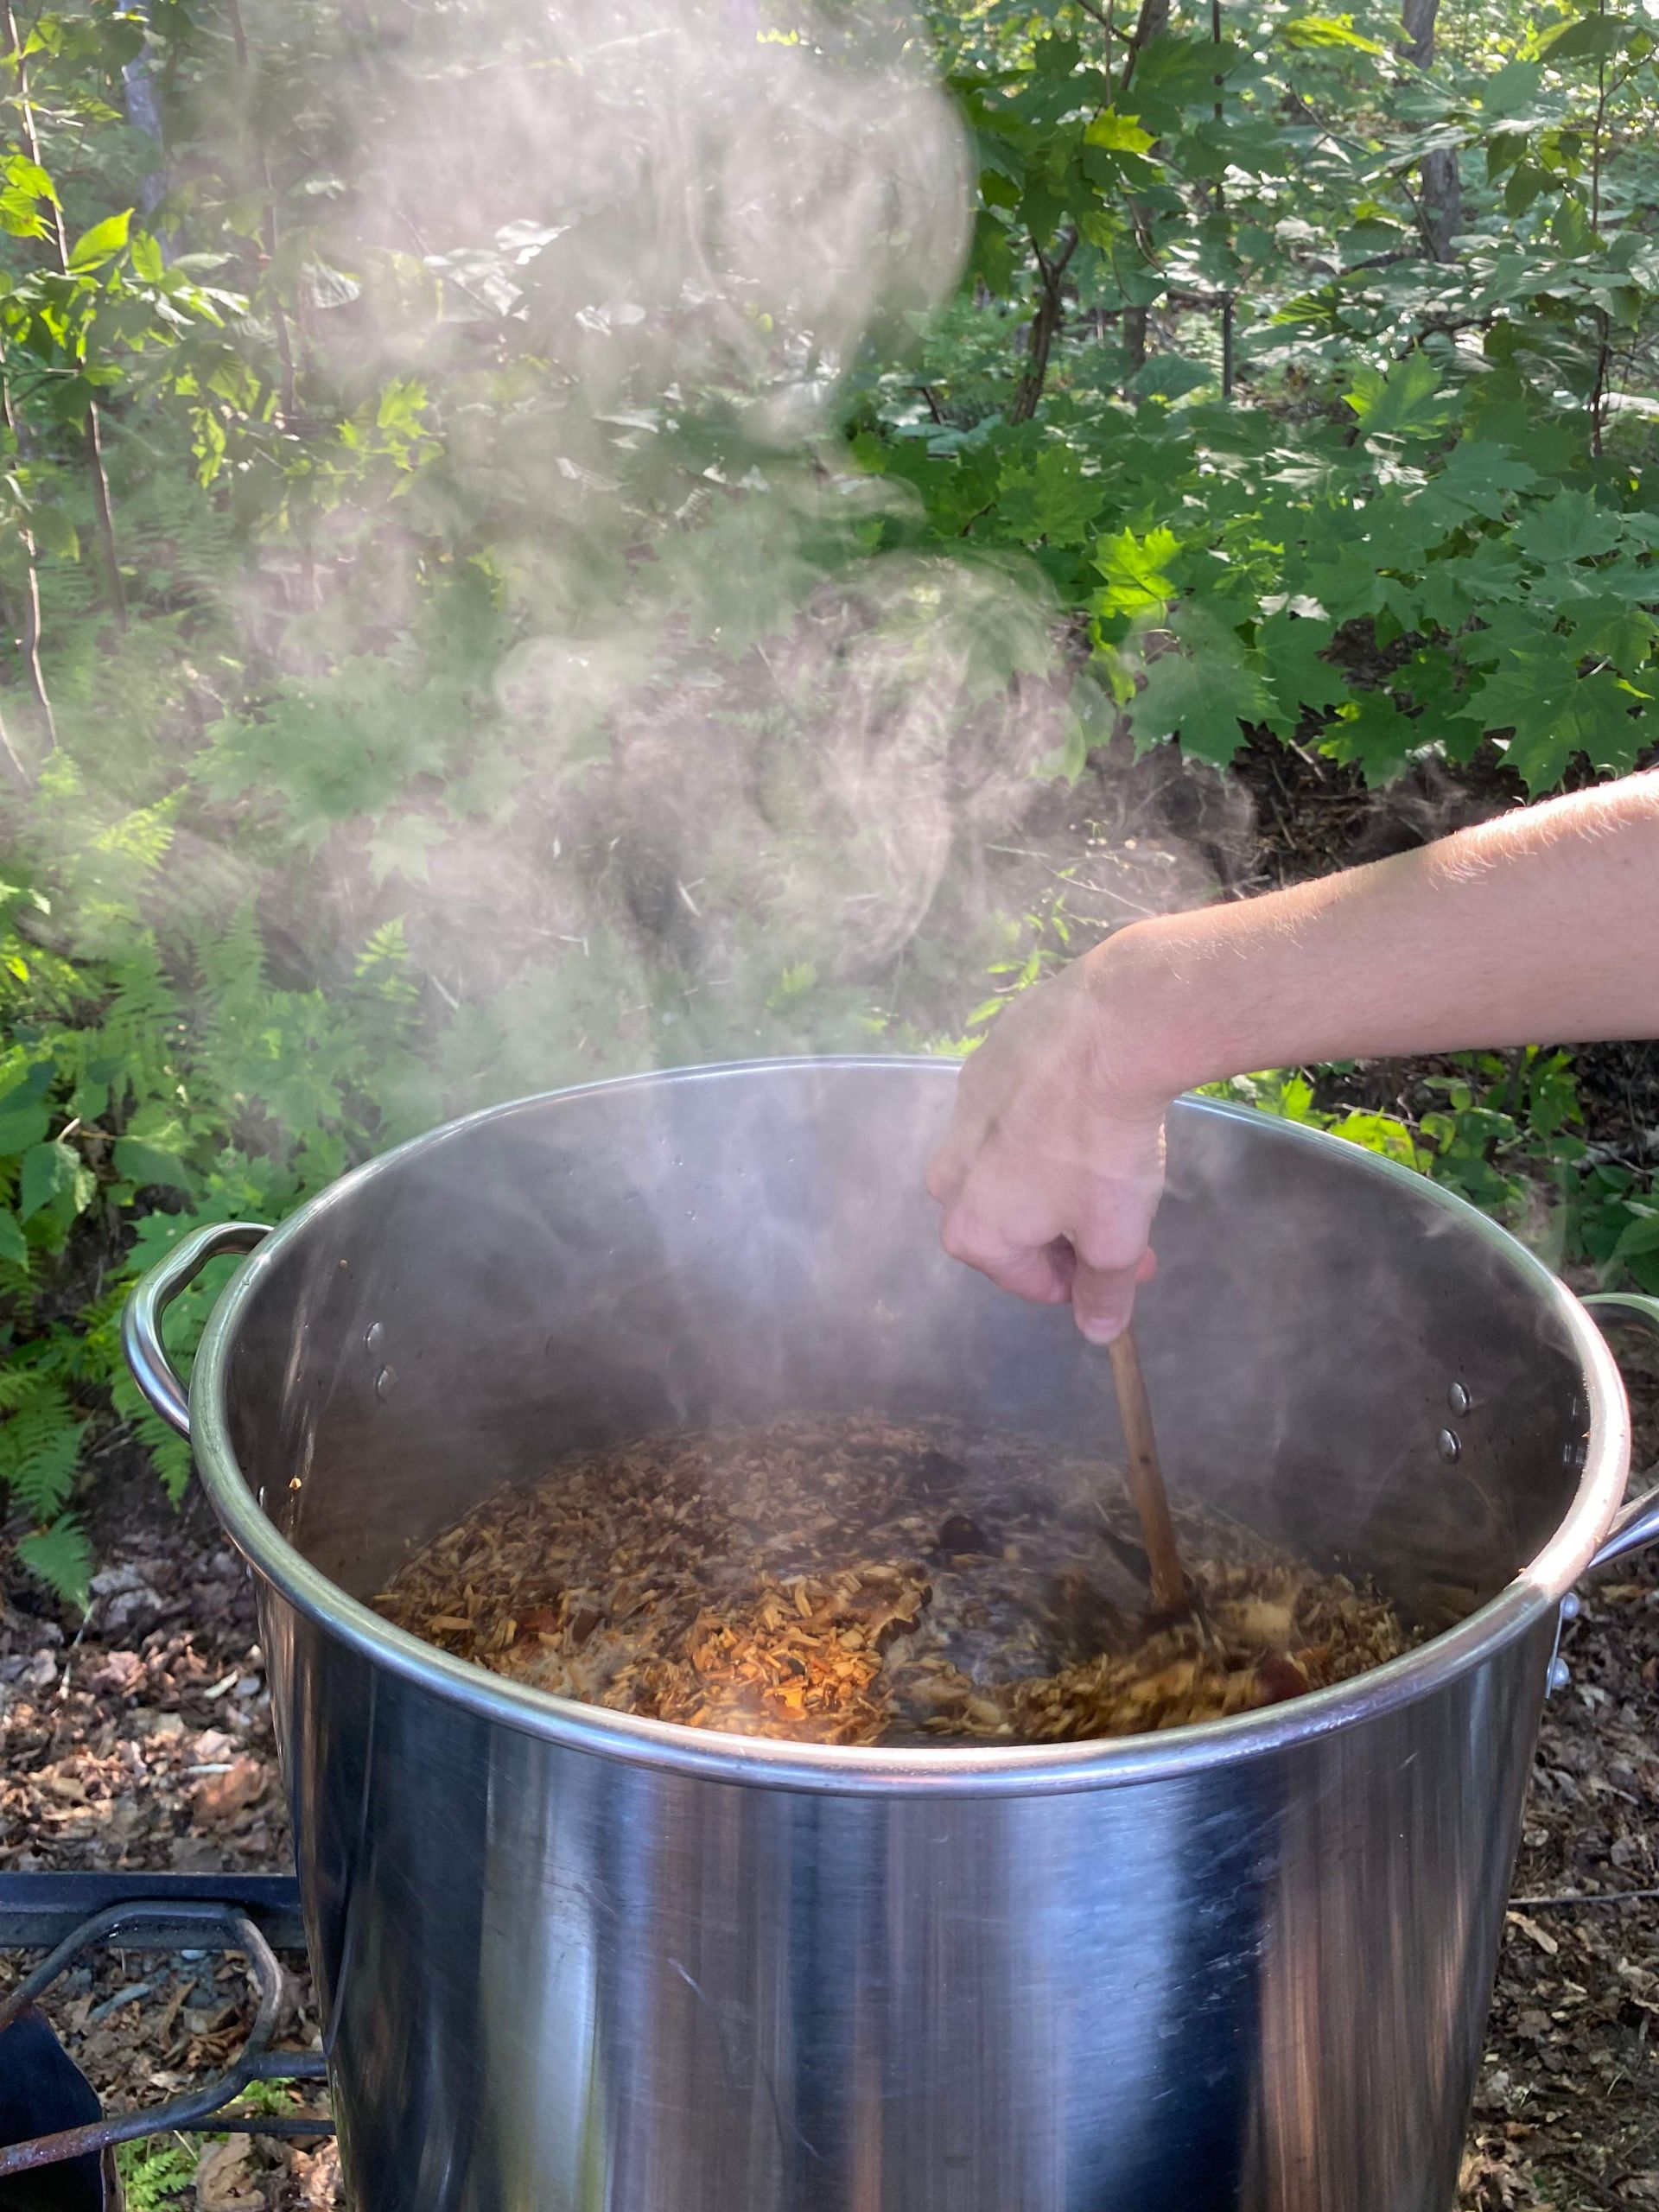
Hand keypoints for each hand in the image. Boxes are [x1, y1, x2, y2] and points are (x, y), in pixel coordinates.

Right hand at [926, 946, 1171, 1342]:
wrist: (1104, 1034)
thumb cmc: (1103, 1150)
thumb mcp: (1116, 1238)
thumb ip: (1104, 1291)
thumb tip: (1098, 1330)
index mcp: (972, 1232)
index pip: (1029, 1281)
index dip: (1083, 1281)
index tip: (1127, 1264)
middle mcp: (948, 1178)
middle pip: (1008, 1223)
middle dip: (1062, 1229)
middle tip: (1122, 1217)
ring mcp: (958, 1116)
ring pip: (1004, 1165)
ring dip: (1048, 1175)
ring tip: (1103, 1156)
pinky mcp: (978, 1065)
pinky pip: (1011, 1111)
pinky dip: (1042, 1120)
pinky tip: (1086, 1106)